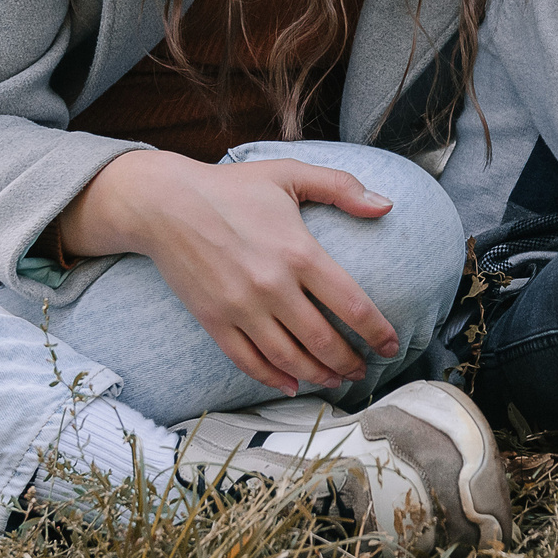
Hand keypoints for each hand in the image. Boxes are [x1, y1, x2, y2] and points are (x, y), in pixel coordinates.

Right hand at [51, 151, 400, 395]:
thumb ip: (342, 187)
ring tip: (336, 379)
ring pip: (290, 359)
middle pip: (324, 341)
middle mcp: (272, 285)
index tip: (392, 344)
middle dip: (352, 362)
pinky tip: (292, 384)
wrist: (165, 203)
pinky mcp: (214, 321)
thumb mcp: (289, 173)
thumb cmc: (231, 187)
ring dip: (319, 375)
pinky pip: (249, 362)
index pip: (352, 305)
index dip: (378, 331)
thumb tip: (387, 206)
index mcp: (299, 252)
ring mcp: (241, 307)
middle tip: (365, 370)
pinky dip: (274, 379)